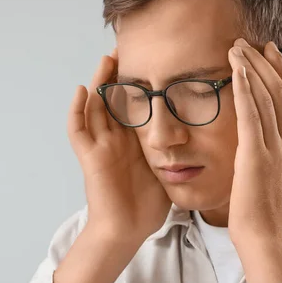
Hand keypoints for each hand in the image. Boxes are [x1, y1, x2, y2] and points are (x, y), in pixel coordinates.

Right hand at [68, 50, 171, 243]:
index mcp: (133, 143)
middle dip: (118, 76)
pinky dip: (76, 111)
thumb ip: (176, 153)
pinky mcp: (90, 158)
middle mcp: (115, 141)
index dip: (137, 85)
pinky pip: (78, 131)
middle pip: (112, 100)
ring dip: (99, 83)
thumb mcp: (167, 172)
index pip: (133, 106)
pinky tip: (82, 90)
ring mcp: (101, 148)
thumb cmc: (147, 207)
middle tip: (127, 51)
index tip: (151, 63)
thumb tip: (205, 141)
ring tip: (107, 59)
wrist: (129, 231)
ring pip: (95, 108)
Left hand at [227, 38, 281, 282]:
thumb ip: (263, 164)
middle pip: (279, 93)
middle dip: (265, 65)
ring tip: (239, 48)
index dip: (278, 77)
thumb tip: (251, 157)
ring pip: (266, 97)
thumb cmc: (261, 221)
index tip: (268, 57)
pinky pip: (252, 113)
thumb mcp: (266, 185)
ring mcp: (273, 149)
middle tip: (252, 44)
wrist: (266, 242)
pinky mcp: (256, 155)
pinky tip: (238, 70)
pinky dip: (246, 89)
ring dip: (252, 69)